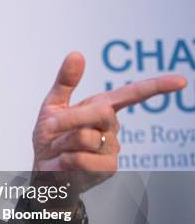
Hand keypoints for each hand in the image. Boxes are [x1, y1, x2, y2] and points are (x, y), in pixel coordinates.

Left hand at [32, 52, 186, 173]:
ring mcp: (112, 149)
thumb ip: (65, 82)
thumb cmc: (50, 136)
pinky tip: (65, 162)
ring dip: (63, 142)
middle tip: (52, 126)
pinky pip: (82, 159)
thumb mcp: (53, 105)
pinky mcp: (107, 169)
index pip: (132, 94)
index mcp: (102, 107)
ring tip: (60, 148)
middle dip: (70, 118)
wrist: (41, 167)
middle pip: (100, 113)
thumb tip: (77, 54)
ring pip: (86, 137)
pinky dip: (65, 159)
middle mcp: (112, 127)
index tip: (181, 81)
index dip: (157, 87)